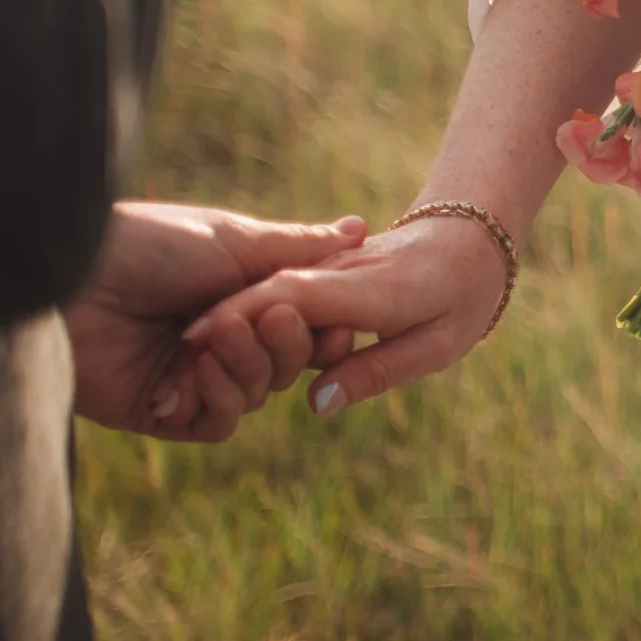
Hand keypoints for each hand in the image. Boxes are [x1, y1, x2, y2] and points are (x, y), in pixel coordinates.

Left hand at [67, 202, 366, 443]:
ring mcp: (190, 376)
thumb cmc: (149, 244)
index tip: (340, 318)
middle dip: (288, 343)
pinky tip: (195, 371)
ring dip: (248, 365)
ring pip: (257, 395)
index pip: (305, 327)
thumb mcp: (235, 240)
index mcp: (241, 297)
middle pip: (287, 365)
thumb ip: (298, 248)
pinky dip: (218, 398)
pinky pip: (217, 422)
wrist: (69, 276)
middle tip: (271, 316)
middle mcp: (220, 338)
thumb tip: (361, 228)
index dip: (326, 330)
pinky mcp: (160, 410)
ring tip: (220, 333)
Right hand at [187, 211, 514, 418]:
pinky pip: (273, 286)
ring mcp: (325, 264)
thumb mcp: (438, 344)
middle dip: (216, 327)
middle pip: (266, 292)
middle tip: (169, 378)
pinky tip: (206, 342)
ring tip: (173, 366)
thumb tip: (318, 404)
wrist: (472, 237)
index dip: (243, 317)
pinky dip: (240, 311)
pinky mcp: (318, 266)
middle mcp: (339, 270)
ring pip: (262, 287)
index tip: (194, 345)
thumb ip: (378, 370)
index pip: (294, 295)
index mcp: (370, 288)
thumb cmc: (464, 295)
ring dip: (218, 321)